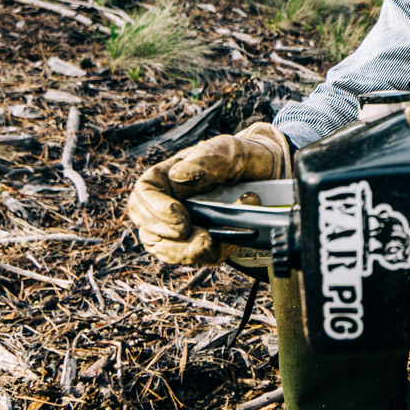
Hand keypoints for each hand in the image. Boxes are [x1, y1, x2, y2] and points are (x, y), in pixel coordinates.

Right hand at [127, 122, 290, 265]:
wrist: (267, 177)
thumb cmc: (240, 158)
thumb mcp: (229, 151)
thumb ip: (207, 160)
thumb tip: (178, 176)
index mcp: (166, 177)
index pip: (143, 195)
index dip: (155, 212)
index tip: (182, 219)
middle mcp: (167, 204)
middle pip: (150, 231)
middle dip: (174, 243)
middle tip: (204, 240)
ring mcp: (180, 226)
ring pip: (168, 251)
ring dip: (192, 253)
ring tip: (217, 244)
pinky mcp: (198, 243)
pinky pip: (195, 258)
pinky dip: (212, 255)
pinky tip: (231, 241)